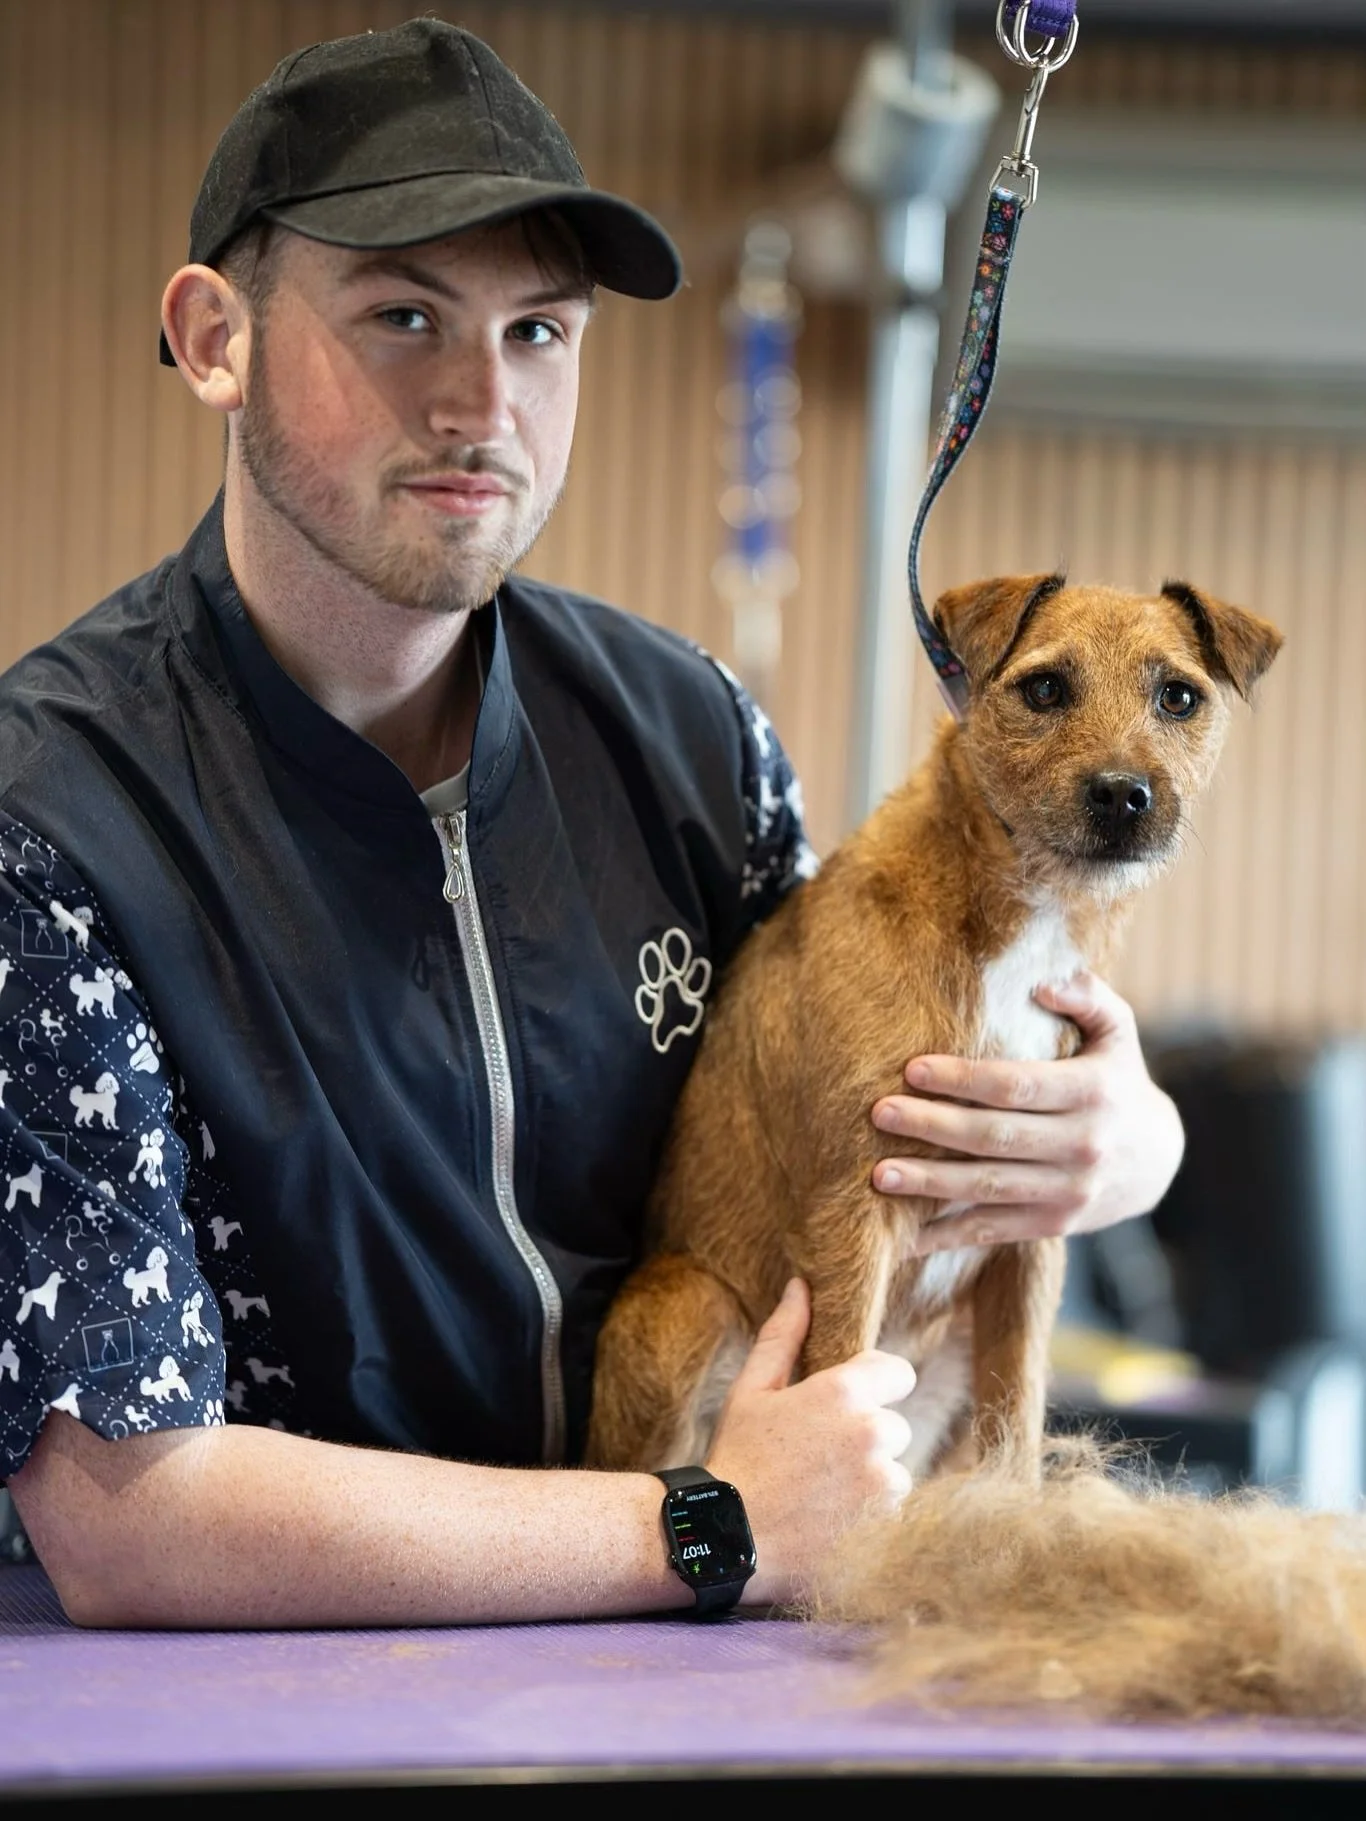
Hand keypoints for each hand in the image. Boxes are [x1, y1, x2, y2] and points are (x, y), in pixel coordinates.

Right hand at [706, 1277, 914, 1605]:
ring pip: (895, 1471)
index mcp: (844, 1392)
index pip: (898, 1372)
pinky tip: (831, 1522)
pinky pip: (894, 1511)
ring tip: (821, 1496)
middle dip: (866, 1438)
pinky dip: (871, 1517)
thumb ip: (783, 1335)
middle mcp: (874, 1432)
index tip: (843, 1410)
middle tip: (817, 1460)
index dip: (873, 1388)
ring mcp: (885, 1483)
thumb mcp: (751, 1389)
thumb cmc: (737, 1457)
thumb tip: (800, 1286)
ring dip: (870, 1480)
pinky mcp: (889, 1526)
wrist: (726, 1540)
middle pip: (895, 1426)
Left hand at [868, 971, 1183, 1253]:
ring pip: (989, 1188)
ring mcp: (1069, 1192)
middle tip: (880, 1113)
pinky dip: (945, 1236)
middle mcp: (1083, 1145)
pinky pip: (992, 1231)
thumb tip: (1041, 983)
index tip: (912, 1069)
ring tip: (878, 1175)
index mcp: (1092, 1092)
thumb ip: (1086, 996)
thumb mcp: (1116, 1030)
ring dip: (930, 1182)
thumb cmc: (1117, 1079)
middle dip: (933, 1126)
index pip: (1017, 1085)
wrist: (1157, 1160)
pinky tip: (900, 1238)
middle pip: (995, 1137)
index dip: (963, 1078)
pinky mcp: (1054, 1225)